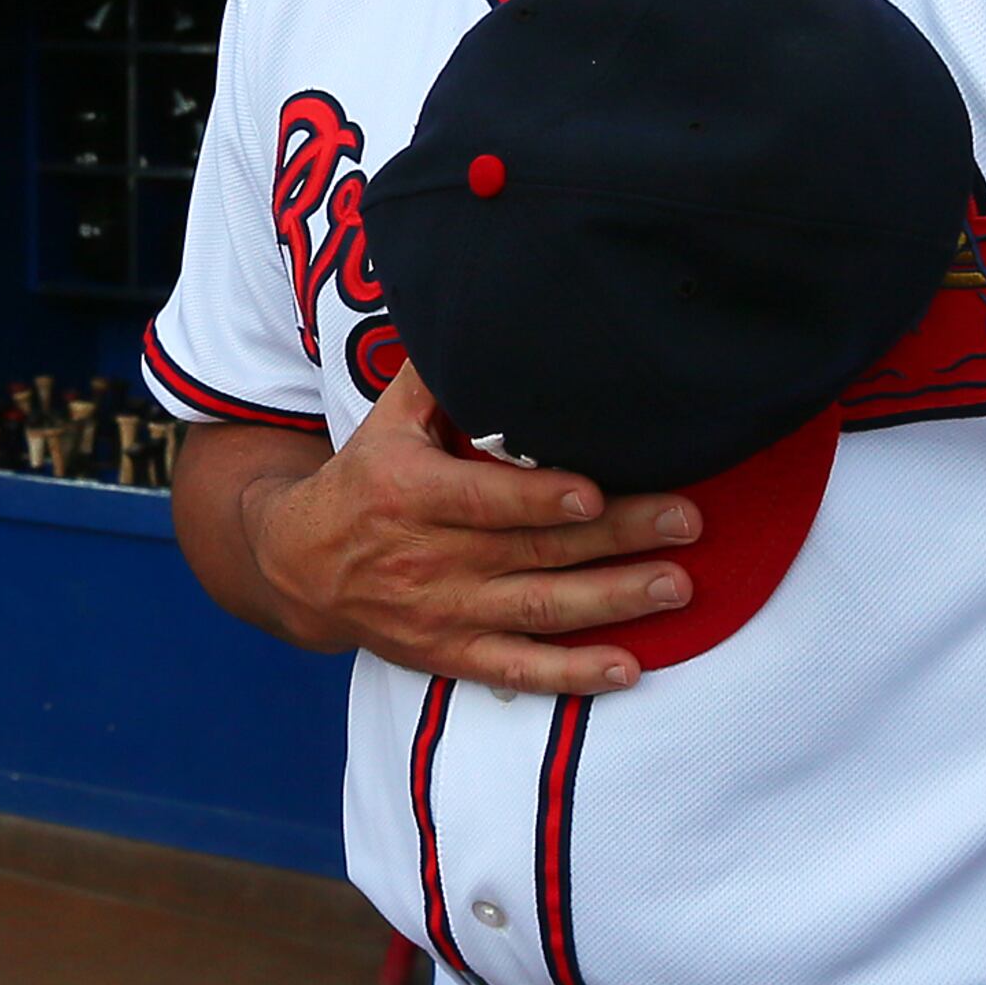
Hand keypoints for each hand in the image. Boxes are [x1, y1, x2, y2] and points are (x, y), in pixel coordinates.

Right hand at [243, 369, 703, 693]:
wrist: (300, 567)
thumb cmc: (360, 481)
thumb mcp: (384, 422)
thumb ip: (434, 377)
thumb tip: (478, 308)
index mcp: (410, 491)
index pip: (482, 499)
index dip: (539, 499)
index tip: (594, 493)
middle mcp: (428, 556)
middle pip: (533, 550)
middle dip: (616, 537)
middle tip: (686, 522)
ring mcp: (442, 611)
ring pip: (539, 609)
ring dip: (613, 600)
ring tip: (676, 585)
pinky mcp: (450, 655)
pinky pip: (517, 670)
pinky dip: (572, 675)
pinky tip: (628, 669)